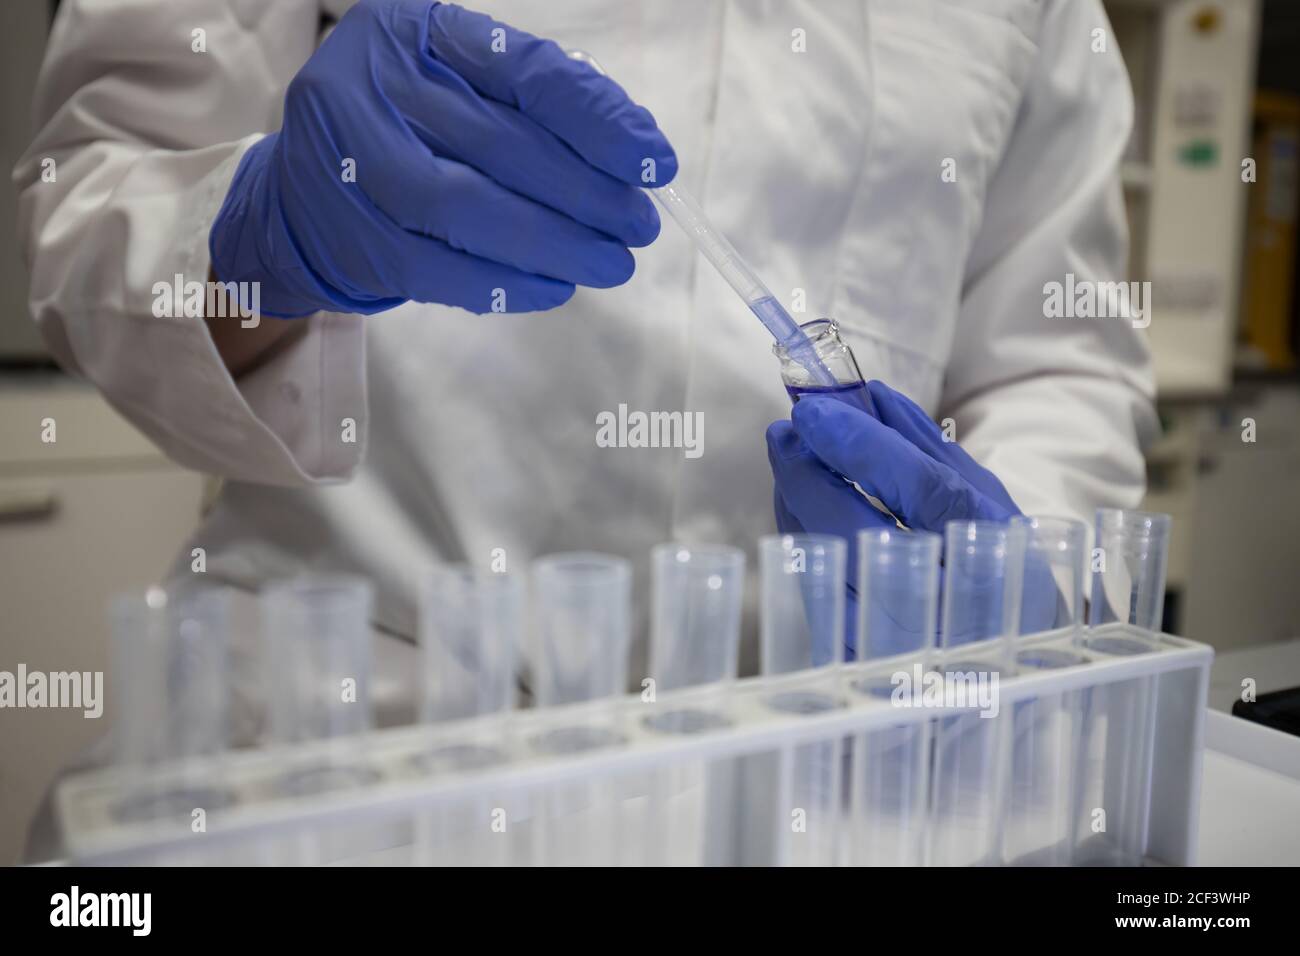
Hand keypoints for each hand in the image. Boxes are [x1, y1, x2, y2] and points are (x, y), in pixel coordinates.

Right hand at [210, 0, 676, 317]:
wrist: (306, 194)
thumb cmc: (411, 132)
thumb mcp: (463, 89)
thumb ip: (538, 106)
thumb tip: (637, 153)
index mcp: (413, 30)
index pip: (526, 73)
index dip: (599, 121)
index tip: (654, 163)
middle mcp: (373, 85)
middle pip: (502, 143)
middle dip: (588, 193)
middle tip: (640, 226)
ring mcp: (350, 163)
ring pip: (468, 208)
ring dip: (554, 244)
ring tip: (611, 264)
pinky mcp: (352, 236)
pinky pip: (439, 269)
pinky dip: (505, 284)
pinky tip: (554, 288)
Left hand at [765, 380, 1057, 657]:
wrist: (1008, 679)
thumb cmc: (1008, 589)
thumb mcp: (993, 516)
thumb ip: (933, 454)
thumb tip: (873, 396)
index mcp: (993, 571)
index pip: (921, 492)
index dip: (862, 444)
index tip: (815, 409)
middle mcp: (936, 618)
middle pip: (849, 528)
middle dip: (806, 470)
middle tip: (790, 427)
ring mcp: (882, 647)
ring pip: (815, 556)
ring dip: (796, 497)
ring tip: (798, 455)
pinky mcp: (845, 656)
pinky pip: (808, 581)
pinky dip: (803, 532)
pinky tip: (804, 502)